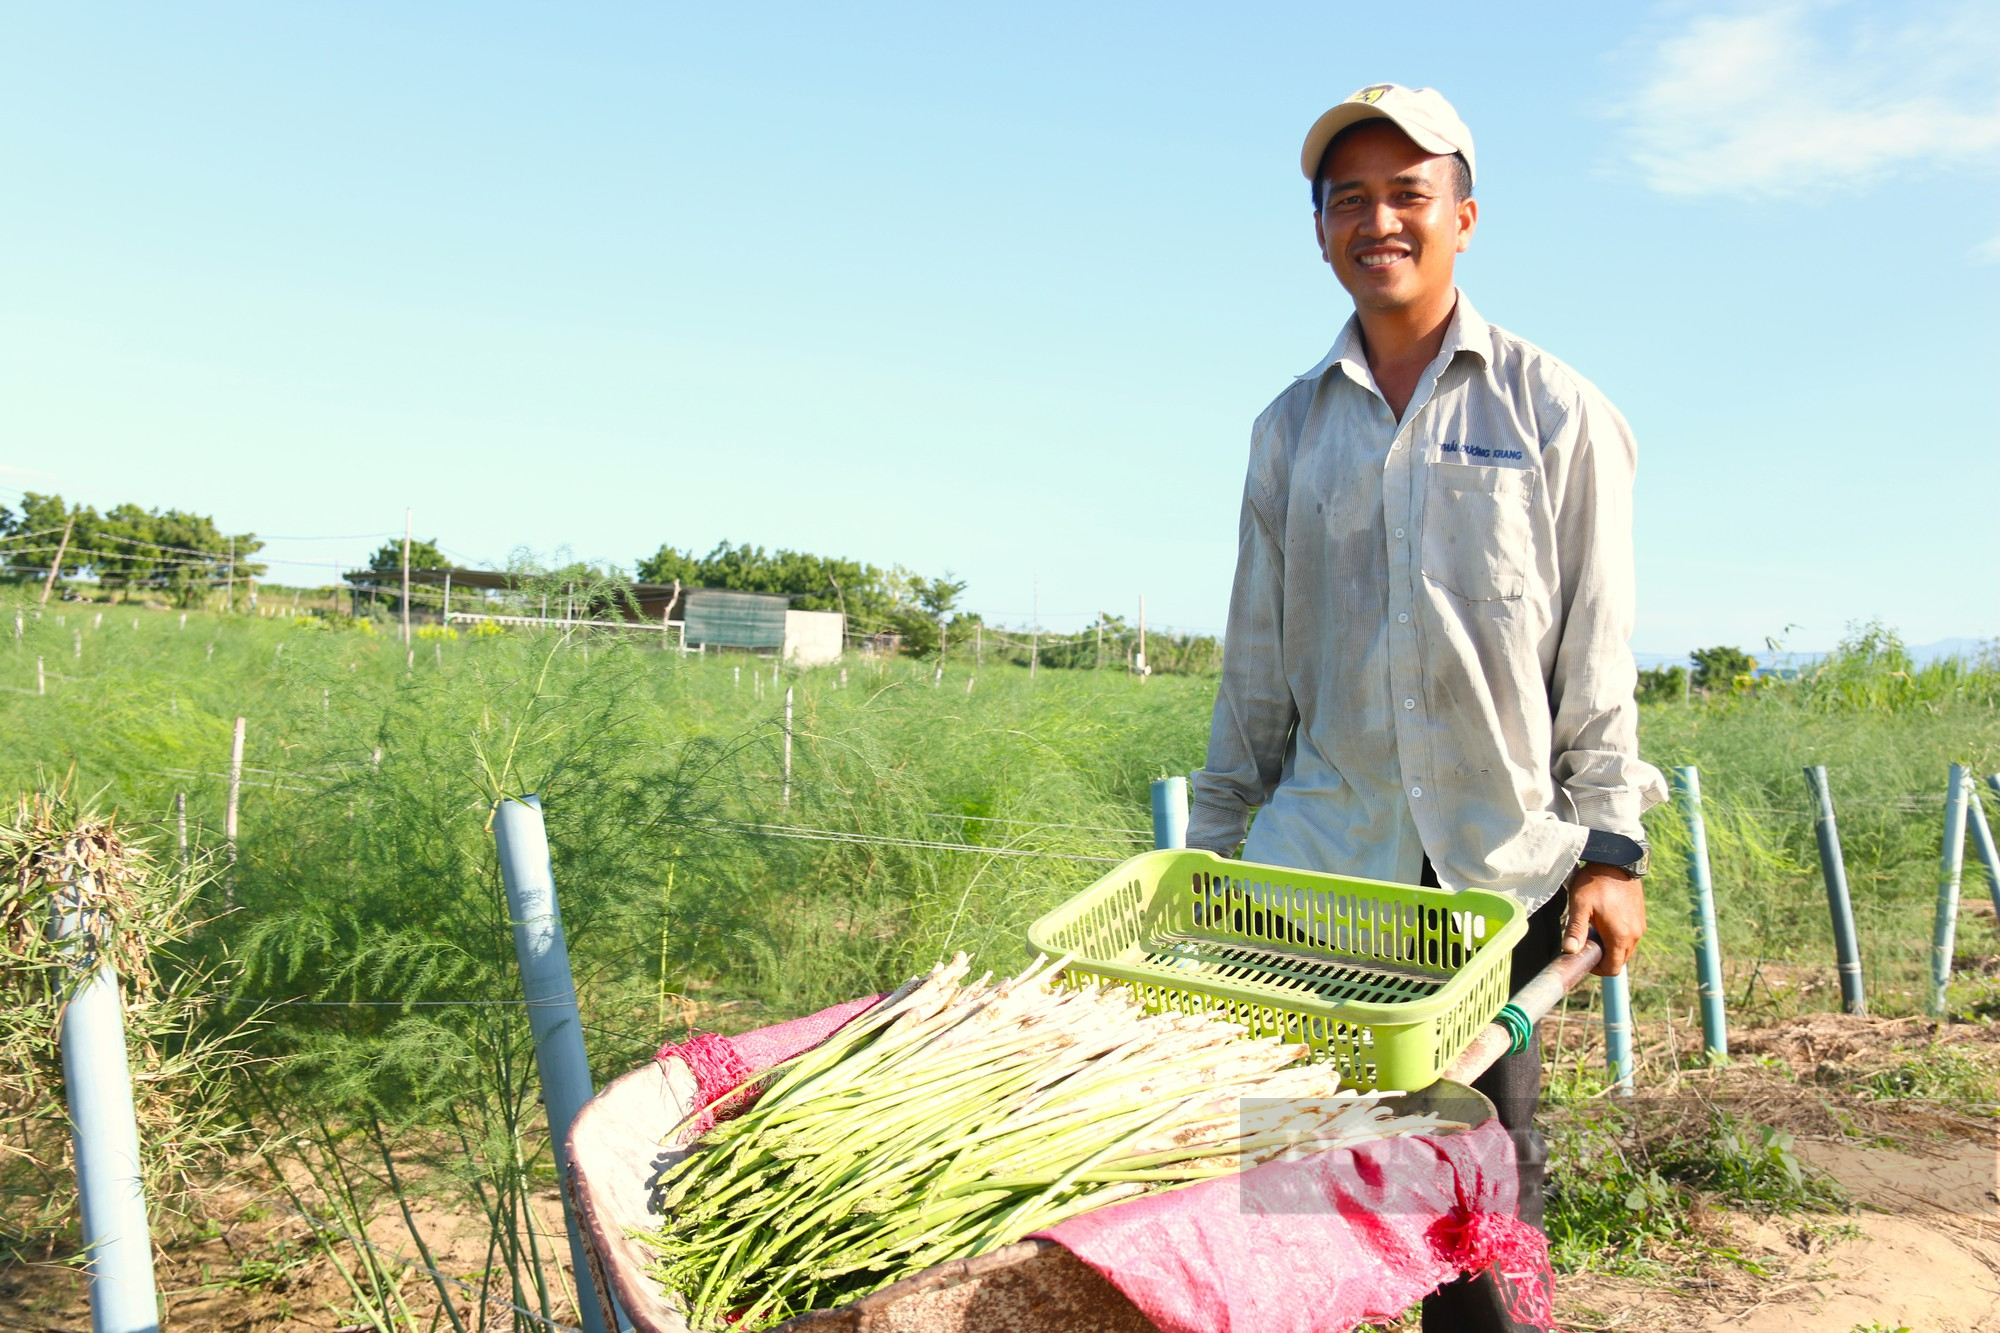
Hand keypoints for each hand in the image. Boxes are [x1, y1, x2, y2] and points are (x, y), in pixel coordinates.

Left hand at [1563, 862, 1645, 976]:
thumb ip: (1575, 929)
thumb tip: (1569, 950)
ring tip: (1594, 929)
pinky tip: (1605, 921)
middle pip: (1619, 960)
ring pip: (1625, 949)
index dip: (1597, 969)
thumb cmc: (1596, 882)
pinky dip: (1618, 937)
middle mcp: (1635, 935)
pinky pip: (1630, 937)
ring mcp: (1640, 927)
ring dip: (1610, 946)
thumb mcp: (1580, 905)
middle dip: (1603, 957)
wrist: (1617, 861)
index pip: (1612, 968)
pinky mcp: (1641, 919)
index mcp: (1620, 936)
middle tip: (1586, 941)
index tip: (1584, 956)